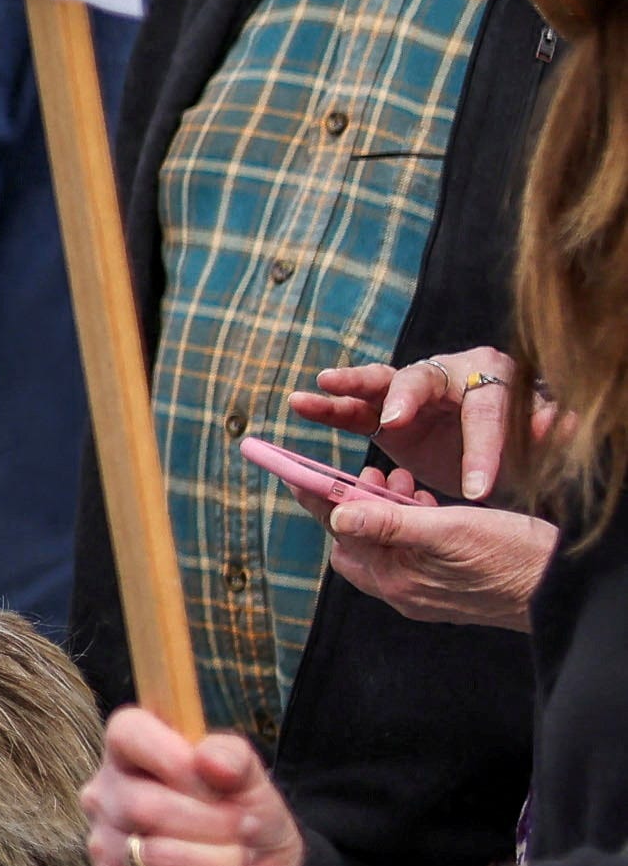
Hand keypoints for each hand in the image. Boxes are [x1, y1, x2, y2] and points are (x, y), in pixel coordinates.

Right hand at [84, 705, 304, 865]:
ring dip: (219, 864)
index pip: (127, 732)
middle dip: (213, 824)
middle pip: (143, 806)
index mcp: (132, 755)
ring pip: (156, 856)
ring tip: (239, 863)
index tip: (215, 780)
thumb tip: (209, 760)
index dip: (173, 756)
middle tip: (245, 829)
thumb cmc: (245, 818)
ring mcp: (104, 847)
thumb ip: (234, 758)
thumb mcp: (253, 781)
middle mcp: (106, 796)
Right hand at [297, 350, 534, 503]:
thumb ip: (547, 431)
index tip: (477, 491)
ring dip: (351, 384)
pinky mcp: (384, 412)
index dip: (482, 450)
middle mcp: (449, 374)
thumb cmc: (519, 443)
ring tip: (324, 385)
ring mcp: (412, 390)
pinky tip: (303, 403)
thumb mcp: (538, 443)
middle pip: (422, 378)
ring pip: (379, 381)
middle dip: (407, 400)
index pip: (486, 412)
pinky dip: (330, 404)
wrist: (497, 452)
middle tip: (395, 422)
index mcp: (493, 380)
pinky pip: (355, 406)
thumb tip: (562, 419)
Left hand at [328, 498, 557, 629]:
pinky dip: (407, 526)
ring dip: (384, 512)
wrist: (558, 589)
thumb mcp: (448, 530)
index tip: (295, 473)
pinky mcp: (441, 587)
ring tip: (401, 485)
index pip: (340, 533)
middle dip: (354, 505)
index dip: (317, 500)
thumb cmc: (511, 556)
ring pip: (383, 545)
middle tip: (370, 476)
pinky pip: (408, 554)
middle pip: (354, 543)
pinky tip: (424, 506)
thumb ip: (389, 523)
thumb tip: (337, 515)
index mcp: (395, 578)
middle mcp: (402, 591)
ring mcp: (421, 592)